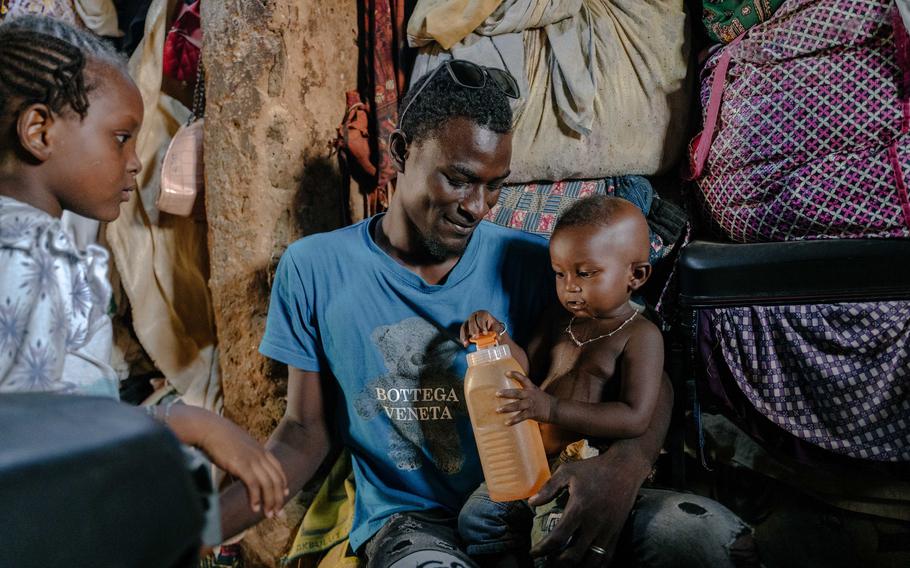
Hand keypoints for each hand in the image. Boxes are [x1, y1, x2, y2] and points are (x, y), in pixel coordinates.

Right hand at [196, 414, 288, 517]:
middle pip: (276, 479)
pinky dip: (256, 498)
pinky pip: (254, 485)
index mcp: (260, 449)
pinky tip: (255, 507)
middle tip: (278, 513)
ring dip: (270, 501)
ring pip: (268, 484)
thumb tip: (239, 472)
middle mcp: (260, 455)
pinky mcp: (242, 465)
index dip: (282, 482)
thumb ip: (243, 458)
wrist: (208, 428)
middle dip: (278, 498)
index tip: (284, 494)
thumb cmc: (218, 437)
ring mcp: (252, 460)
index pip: (278, 469)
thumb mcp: (237, 446)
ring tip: (268, 514)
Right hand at [460, 310, 503, 346]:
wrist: (490, 329)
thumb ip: (497, 332)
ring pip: (464, 327)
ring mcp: (468, 322)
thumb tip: (498, 338)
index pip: (481, 318)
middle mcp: (474, 316)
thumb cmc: (494, 327)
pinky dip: (463, 338)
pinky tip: (465, 344)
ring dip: (465, 335)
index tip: (485, 333)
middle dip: (473, 330)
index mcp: (482, 314)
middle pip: (471, 322)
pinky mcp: (465, 329)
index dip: (482, 325)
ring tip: (467, 343)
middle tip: (476, 337)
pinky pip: (462, 333)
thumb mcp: (497, 328)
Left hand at [498, 371, 554, 423]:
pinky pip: (521, 417)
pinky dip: (514, 420)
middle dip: (507, 393)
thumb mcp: (535, 391)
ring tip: (498, 410)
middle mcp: (530, 395)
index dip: (515, 375)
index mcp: (531, 388)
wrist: (555, 409)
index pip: (523, 379)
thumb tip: (510, 392)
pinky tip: (506, 423)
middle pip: (517, 393)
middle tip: (497, 394)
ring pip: (517, 405)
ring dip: (507, 408)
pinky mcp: (532, 413)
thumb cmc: (542, 400)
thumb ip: (525, 391)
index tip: (506, 373)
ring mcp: (531, 404)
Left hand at [528, 450, 646, 566]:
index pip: (558, 537)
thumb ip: (548, 488)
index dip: (543, 549)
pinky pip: (607, 556)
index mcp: (579, 509)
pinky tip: (584, 564)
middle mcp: (594, 523)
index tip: (533, 552)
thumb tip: (531, 503)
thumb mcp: (567, 471)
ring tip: (563, 566)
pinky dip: (595, 564)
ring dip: (576, 567)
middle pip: (573, 555)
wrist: (625, 468)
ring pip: (591, 560)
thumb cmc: (594, 469)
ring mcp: (608, 530)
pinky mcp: (617, 532)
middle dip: (557, 563)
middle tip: (546, 563)